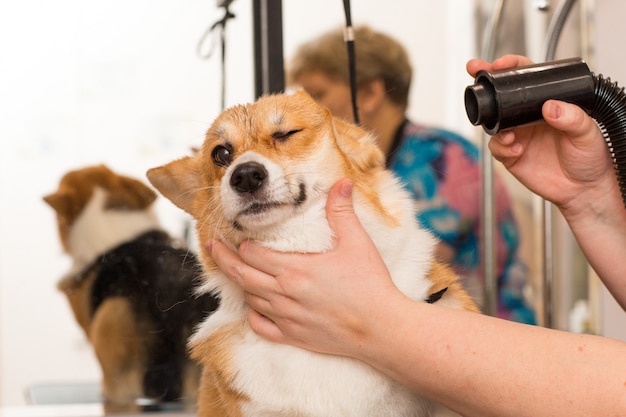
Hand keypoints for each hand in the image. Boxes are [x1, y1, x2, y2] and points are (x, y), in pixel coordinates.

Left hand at [209, 178, 406, 356]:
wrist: (382, 328)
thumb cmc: (370, 285)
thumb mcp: (357, 242)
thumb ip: (342, 211)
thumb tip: (341, 182)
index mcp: (295, 269)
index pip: (253, 254)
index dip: (241, 243)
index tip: (234, 235)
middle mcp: (284, 294)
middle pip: (242, 275)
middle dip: (222, 259)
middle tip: (210, 247)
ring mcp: (286, 318)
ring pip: (249, 299)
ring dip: (238, 283)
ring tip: (231, 271)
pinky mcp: (293, 337)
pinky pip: (261, 326)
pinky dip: (252, 314)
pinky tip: (253, 306)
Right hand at [466, 55, 614, 214]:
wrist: (584, 190)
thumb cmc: (590, 158)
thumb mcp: (587, 133)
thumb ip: (572, 118)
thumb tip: (551, 106)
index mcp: (547, 104)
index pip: (526, 80)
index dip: (511, 68)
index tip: (502, 64)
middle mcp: (529, 118)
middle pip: (501, 97)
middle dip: (485, 84)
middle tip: (476, 70)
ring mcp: (518, 136)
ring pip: (493, 122)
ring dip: (494, 123)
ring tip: (508, 134)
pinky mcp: (511, 156)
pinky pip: (496, 147)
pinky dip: (502, 147)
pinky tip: (516, 150)